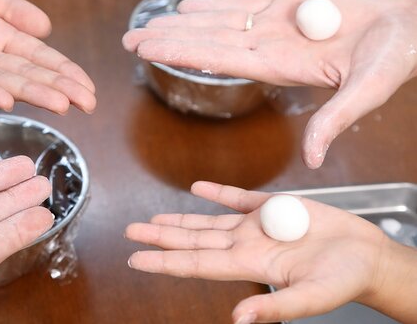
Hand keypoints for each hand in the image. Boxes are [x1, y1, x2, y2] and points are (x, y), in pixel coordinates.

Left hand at [0, 0, 95, 114]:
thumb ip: (9, 7)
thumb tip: (45, 28)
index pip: (36, 57)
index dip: (63, 72)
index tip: (88, 88)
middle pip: (24, 74)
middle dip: (56, 88)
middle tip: (85, 104)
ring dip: (29, 93)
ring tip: (58, 104)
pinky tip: (4, 99)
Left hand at [122, 0, 416, 167]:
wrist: (409, 29)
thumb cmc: (395, 57)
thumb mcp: (367, 91)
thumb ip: (335, 120)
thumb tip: (314, 159)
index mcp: (280, 66)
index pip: (218, 59)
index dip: (183, 53)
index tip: (151, 50)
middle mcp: (269, 47)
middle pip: (207, 42)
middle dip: (168, 39)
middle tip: (131, 38)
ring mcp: (274, 27)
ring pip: (218, 23)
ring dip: (181, 21)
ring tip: (149, 20)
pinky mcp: (286, 8)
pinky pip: (242, 5)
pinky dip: (213, 3)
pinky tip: (186, 5)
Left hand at [125, 181, 389, 323]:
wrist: (368, 256)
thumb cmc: (345, 280)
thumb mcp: (313, 298)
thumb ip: (277, 307)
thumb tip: (240, 319)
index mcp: (250, 265)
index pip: (195, 263)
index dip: (163, 260)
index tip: (135, 259)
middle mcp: (246, 244)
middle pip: (192, 240)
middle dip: (160, 237)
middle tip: (130, 232)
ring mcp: (257, 226)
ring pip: (208, 220)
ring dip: (180, 218)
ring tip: (153, 217)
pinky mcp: (274, 207)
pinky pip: (238, 197)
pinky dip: (217, 191)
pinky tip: (198, 188)